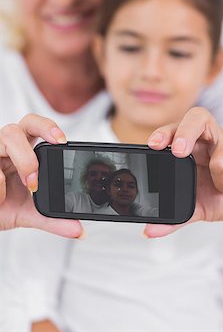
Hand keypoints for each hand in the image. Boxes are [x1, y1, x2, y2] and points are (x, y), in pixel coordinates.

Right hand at [0, 114, 82, 237]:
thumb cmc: (4, 206)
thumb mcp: (30, 213)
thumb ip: (53, 220)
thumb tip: (79, 231)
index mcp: (23, 151)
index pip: (36, 127)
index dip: (49, 127)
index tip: (63, 140)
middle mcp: (6, 148)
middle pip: (19, 126)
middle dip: (36, 136)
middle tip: (49, 160)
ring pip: (6, 137)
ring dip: (24, 161)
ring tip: (30, 185)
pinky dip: (0, 188)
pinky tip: (1, 199)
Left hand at [145, 107, 222, 237]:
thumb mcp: (196, 207)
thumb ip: (175, 216)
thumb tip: (149, 231)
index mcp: (194, 145)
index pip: (177, 128)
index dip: (165, 132)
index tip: (153, 145)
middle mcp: (214, 138)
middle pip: (198, 118)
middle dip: (185, 133)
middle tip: (178, 153)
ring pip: (220, 161)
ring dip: (221, 184)